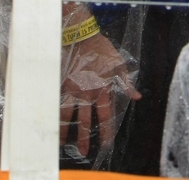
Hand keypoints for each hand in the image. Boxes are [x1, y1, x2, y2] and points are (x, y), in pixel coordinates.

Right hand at [60, 31, 139, 156]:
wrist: (82, 36)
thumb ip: (126, 83)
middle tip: (83, 151)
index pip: (105, 115)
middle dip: (84, 137)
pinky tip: (52, 122)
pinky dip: (55, 113)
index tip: (106, 143)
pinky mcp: (62, 83)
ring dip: (65, 129)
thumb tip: (137, 97)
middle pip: (85, 120)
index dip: (106, 130)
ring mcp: (73, 89)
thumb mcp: (119, 65)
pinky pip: (58, 101)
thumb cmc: (102, 50)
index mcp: (103, 90)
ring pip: (68, 114)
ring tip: (61, 142)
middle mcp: (87, 93)